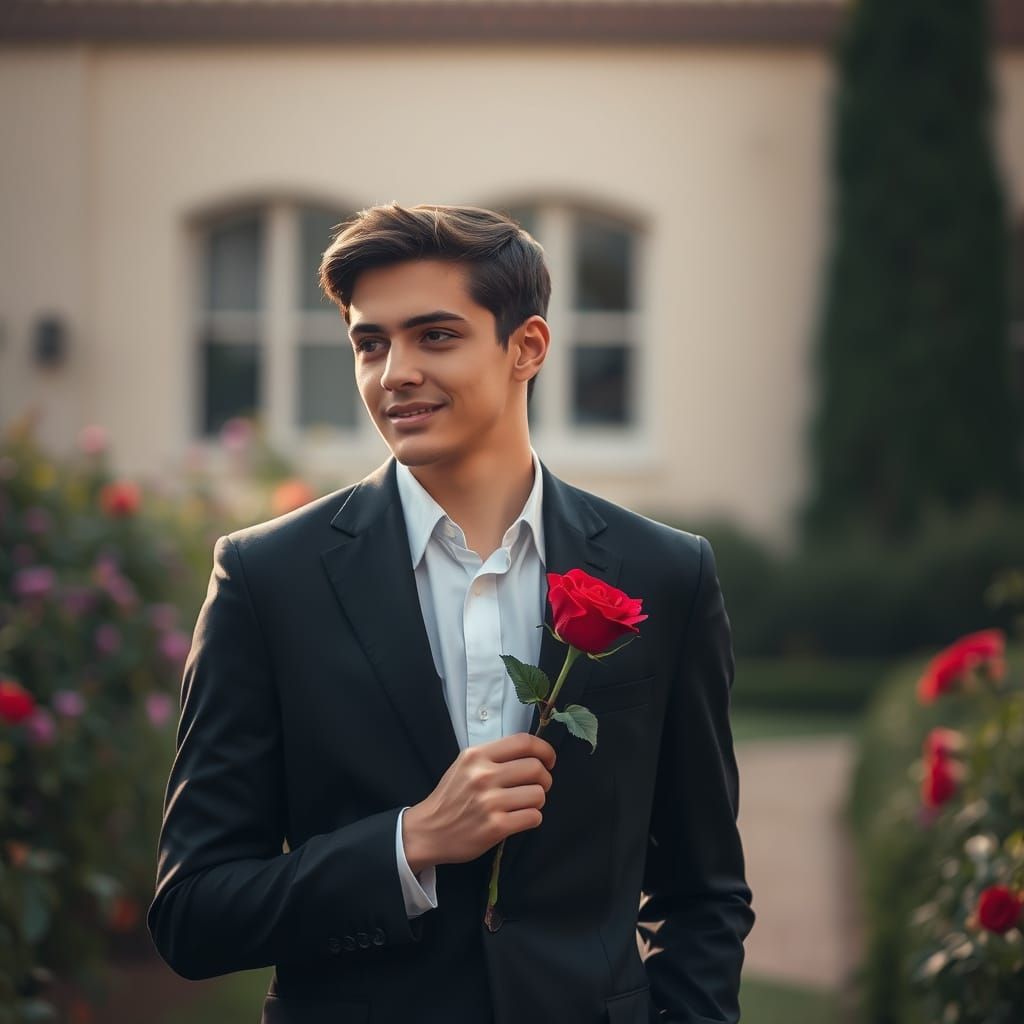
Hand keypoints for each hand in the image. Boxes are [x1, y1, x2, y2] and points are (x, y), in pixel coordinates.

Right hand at [402, 732, 555, 872]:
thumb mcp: (465, 765)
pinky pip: (533, 817)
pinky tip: (520, 818)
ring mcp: (489, 802)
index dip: (545, 749)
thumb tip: (532, 753)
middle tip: (538, 786)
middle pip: (536, 768)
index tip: (549, 760)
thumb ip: (494, 756)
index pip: (523, 742)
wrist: (428, 831)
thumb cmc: (451, 797)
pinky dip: (532, 818)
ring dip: (538, 800)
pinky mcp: (495, 827)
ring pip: (539, 794)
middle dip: (545, 778)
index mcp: (477, 755)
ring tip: (525, 804)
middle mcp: (483, 775)